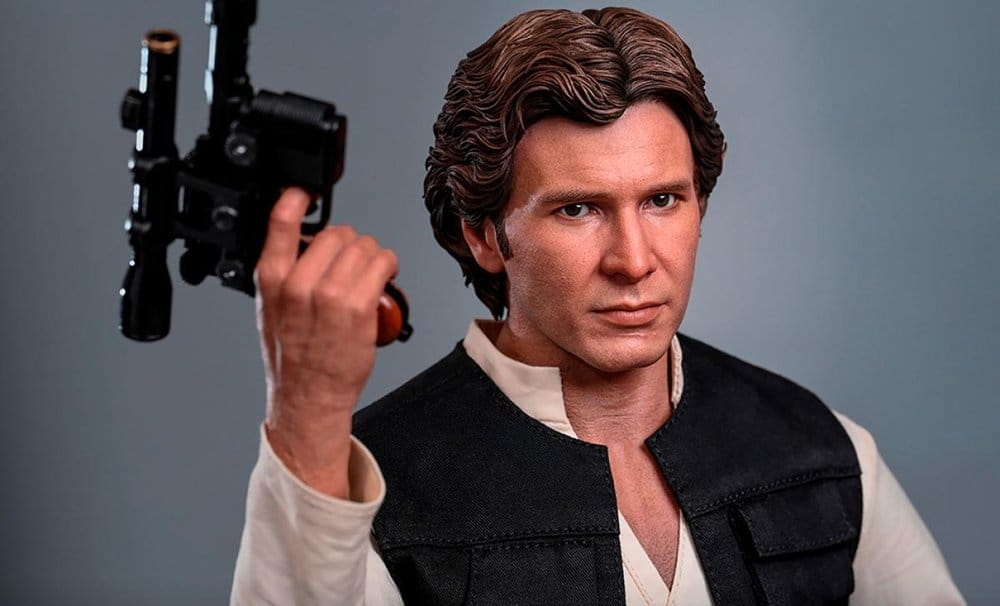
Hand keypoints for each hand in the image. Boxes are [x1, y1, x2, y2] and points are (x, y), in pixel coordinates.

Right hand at [255, 188, 398, 496]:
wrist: (309, 396)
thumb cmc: (292, 356)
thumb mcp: (271, 309)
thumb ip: (282, 274)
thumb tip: (303, 243)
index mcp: (271, 280)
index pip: (279, 223)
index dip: (296, 199)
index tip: (305, 192)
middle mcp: (299, 284)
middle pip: (335, 233)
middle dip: (349, 243)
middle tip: (351, 262)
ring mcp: (330, 295)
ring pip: (363, 246)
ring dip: (372, 254)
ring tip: (369, 271)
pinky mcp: (358, 307)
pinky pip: (382, 264)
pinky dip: (388, 264)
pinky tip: (384, 274)